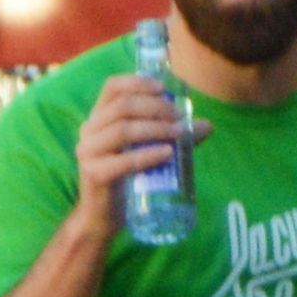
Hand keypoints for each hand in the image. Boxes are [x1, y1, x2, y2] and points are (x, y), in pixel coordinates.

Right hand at [66, 71, 178, 236]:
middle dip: (156, 108)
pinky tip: (167, 154)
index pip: (112, 87)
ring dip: (155, 128)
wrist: (104, 215)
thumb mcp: (149, 150)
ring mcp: (89, 152)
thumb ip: (173, 136)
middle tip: (180, 118)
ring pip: (121, 130)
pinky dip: (148, 155)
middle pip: (122, 107)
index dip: (137, 82)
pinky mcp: (94, 174)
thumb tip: (207, 125)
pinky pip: (122, 162)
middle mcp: (90, 130)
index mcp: (100, 117)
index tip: (164, 88)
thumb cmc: (128, 177)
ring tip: (179, 133)